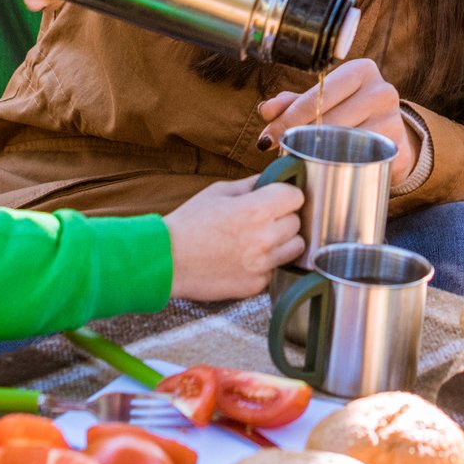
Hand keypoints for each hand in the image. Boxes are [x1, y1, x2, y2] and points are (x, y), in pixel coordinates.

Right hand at [163, 174, 305, 300]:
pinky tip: (247, 259)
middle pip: (297, 223)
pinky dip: (267, 265)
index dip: (287, 195)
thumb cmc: (188, 224)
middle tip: (263, 220)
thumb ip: (250, 185)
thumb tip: (271, 178)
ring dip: (283, 243)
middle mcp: (265, 238)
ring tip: (259, 240)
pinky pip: (276, 271)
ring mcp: (262, 264)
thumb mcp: (218, 192)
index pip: (296, 197)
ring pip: (295, 249)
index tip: (278, 198)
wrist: (166, 261)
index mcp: (257, 209)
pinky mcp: (256, 285)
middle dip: (284, 218)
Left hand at [255, 58, 418, 179]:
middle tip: (278, 151)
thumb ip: (293, 103)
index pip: (318, 95)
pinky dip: (338, 164)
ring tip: (297, 159)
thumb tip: (266, 110)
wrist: (389, 135)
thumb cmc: (349, 113)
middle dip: (298, 137)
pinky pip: (360, 159)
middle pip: (330, 119)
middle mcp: (381, 90)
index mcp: (361, 70)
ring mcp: (393, 119)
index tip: (268, 137)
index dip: (289, 118)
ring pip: (344, 140)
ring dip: (316, 153)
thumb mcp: (322, 102)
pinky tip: (324, 167)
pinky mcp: (398, 146)